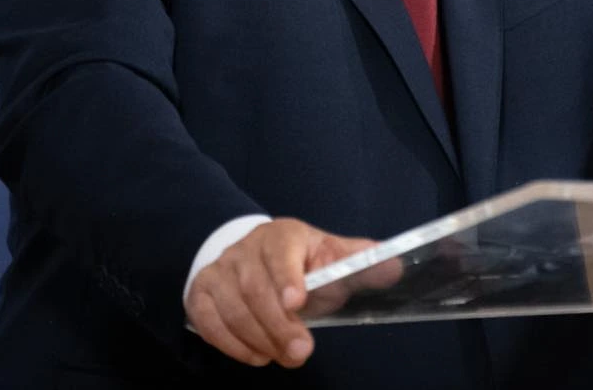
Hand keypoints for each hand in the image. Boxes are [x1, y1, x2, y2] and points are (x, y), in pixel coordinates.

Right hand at [183, 218, 376, 367]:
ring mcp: (219, 270)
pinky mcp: (199, 293)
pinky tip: (256, 355)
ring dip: (258, 338)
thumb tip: (393, 266)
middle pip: (254, 287)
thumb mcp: (330, 256)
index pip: (279, 252)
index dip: (286, 277)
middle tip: (300, 352)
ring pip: (231, 307)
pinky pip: (208, 321)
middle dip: (278, 324)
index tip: (297, 303)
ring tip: (283, 357)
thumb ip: (358, 264)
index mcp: (281, 235)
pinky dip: (231, 344)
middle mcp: (245, 249)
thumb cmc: (301, 262)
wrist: (252, 255)